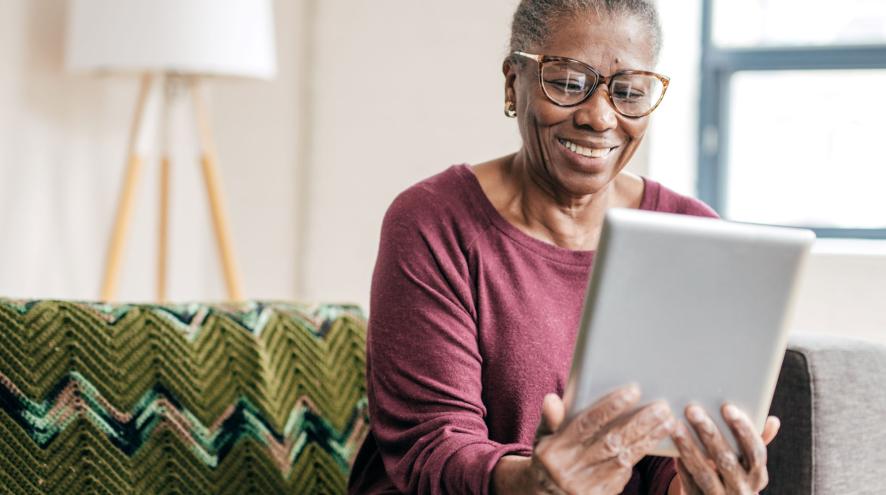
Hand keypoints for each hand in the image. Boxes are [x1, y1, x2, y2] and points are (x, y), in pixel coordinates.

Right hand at [528, 384, 675, 494]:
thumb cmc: (548, 459)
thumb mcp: (542, 439)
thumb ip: (549, 418)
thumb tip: (552, 399)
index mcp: (554, 450)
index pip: (586, 424)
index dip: (610, 407)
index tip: (634, 390)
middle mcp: (570, 469)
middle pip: (610, 441)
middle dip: (639, 423)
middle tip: (662, 407)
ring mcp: (586, 486)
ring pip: (623, 458)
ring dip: (647, 439)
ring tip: (667, 421)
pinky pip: (624, 475)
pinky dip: (639, 456)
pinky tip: (655, 441)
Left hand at [671, 403, 780, 494]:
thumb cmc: (734, 474)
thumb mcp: (748, 462)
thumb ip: (755, 440)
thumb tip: (773, 421)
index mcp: (757, 476)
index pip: (755, 452)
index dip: (743, 429)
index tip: (728, 407)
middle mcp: (742, 489)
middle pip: (726, 460)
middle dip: (710, 434)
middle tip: (693, 410)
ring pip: (705, 473)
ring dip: (690, 448)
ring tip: (676, 427)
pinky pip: (689, 483)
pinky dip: (681, 465)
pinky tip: (671, 448)